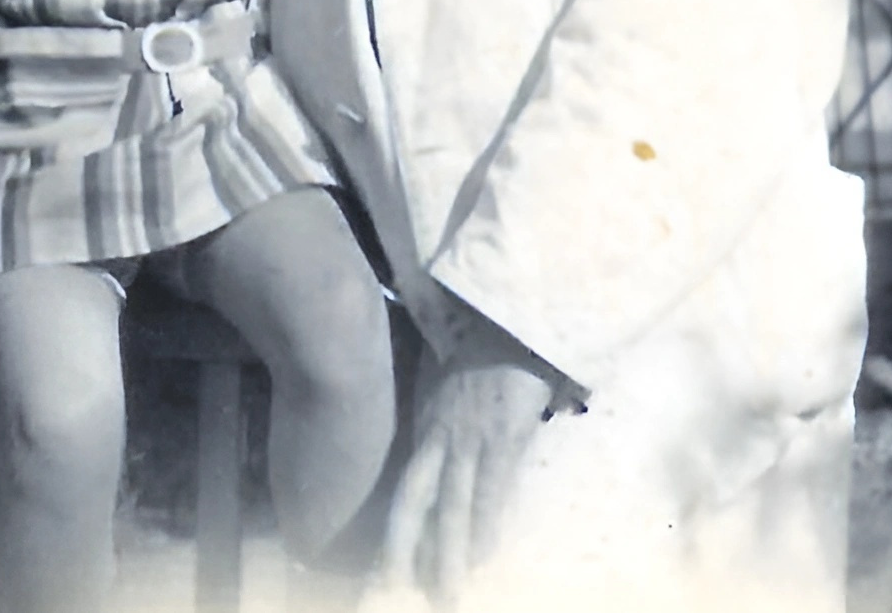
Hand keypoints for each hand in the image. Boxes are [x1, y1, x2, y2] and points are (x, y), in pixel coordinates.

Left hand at [378, 334, 555, 603]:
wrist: (500, 307)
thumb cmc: (479, 337)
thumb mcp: (444, 374)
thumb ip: (441, 407)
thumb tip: (440, 434)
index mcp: (427, 423)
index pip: (408, 488)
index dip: (397, 529)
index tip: (386, 566)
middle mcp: (441, 436)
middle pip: (416, 504)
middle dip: (406, 552)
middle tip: (393, 591)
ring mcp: (472, 439)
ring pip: (455, 508)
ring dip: (450, 554)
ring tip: (445, 594)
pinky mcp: (505, 436)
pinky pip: (494, 490)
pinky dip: (487, 526)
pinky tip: (482, 556)